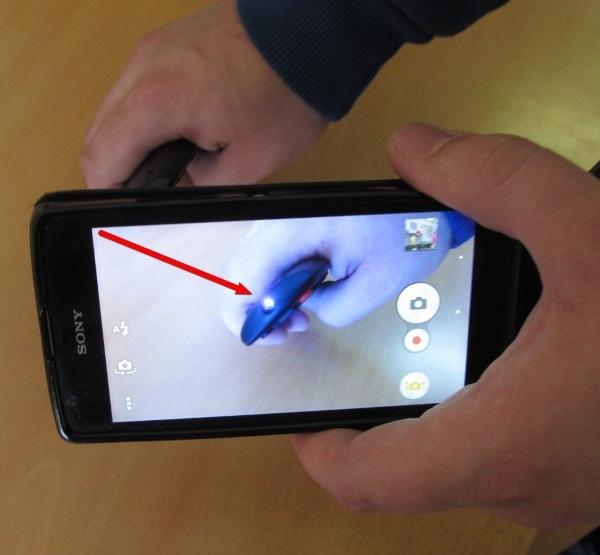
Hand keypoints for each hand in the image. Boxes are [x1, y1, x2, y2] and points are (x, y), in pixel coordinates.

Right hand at [80, 0, 327, 187]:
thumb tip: (174, 189)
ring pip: (116, 106)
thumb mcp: (247, 162)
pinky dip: (149, 111)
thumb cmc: (287, 94)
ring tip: (174, 157)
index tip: (127, 207)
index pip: (100, 157)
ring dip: (134, 137)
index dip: (108, 191)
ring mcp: (154, 48)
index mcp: (157, 99)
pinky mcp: (168, 41)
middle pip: (99, 131)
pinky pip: (139, 84)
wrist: (311, 35)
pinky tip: (182, 125)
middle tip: (154, 186)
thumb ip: (198, 186)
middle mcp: (144, 66)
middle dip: (120, 165)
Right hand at [219, 214, 450, 343]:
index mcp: (298, 227)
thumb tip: (307, 307)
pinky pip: (267, 257)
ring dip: (265, 296)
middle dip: (254, 309)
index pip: (243, 276)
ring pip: (248, 265)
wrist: (421, 204)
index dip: (247, 315)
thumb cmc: (408, 234)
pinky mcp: (291, 224)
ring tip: (302, 312)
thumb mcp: (376, 284)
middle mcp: (282, 217)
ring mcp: (283, 218)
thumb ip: (333, 309)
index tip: (275, 334)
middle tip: (292, 326)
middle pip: (237, 271)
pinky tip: (304, 292)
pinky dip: (276, 282)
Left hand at [292, 124, 599, 527]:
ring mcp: (546, 483)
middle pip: (399, 470)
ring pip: (448, 461)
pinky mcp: (572, 468)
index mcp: (498, 442)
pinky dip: (467, 411)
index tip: (298, 403)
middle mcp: (515, 479)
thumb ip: (499, 181)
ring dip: (415, 411)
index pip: (367, 480)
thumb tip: (415, 148)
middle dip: (364, 414)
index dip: (318, 447)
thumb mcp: (594, 234)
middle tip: (345, 358)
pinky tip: (485, 358)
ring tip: (400, 351)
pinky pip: (493, 451)